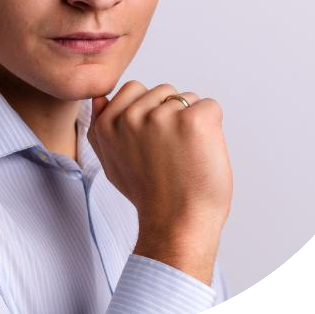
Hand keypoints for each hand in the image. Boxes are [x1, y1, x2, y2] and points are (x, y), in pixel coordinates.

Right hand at [88, 80, 232, 236]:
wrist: (177, 224)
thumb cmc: (148, 195)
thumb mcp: (111, 163)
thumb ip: (101, 129)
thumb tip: (101, 99)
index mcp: (108, 123)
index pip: (134, 89)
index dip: (149, 112)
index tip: (153, 143)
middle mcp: (131, 117)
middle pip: (163, 92)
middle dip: (172, 115)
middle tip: (170, 153)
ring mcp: (162, 117)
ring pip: (187, 98)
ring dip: (192, 121)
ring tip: (185, 155)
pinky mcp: (193, 120)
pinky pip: (210, 106)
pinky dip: (213, 127)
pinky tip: (202, 152)